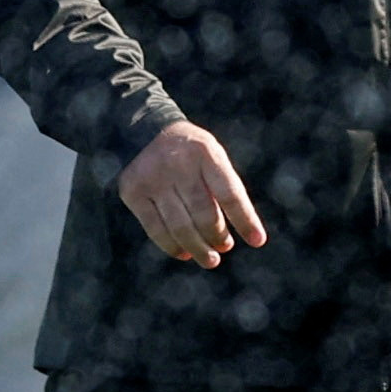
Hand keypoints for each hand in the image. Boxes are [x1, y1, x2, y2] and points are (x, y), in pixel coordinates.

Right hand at [118, 120, 266, 267]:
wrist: (146, 132)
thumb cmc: (191, 153)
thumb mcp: (213, 156)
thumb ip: (225, 188)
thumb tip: (241, 235)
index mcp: (205, 151)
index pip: (230, 193)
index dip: (246, 220)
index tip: (258, 241)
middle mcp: (178, 163)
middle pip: (204, 214)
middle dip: (218, 237)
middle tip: (225, 247)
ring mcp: (153, 178)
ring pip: (180, 227)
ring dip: (199, 248)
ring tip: (210, 259)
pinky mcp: (133, 192)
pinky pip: (156, 229)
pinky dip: (173, 247)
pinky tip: (185, 253)